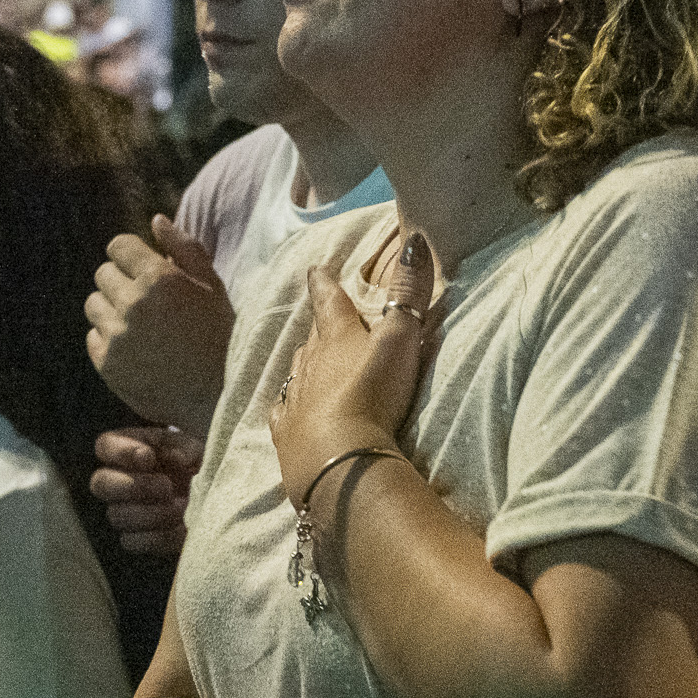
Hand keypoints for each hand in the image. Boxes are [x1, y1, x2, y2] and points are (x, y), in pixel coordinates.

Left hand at [86, 214, 236, 436]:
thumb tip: (155, 220)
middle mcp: (132, 303)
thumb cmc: (220, 334)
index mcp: (158, 277)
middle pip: (102, 274)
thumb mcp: (212, 285)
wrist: (217, 393)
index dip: (130, 254)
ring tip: (140, 324)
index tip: (142, 266)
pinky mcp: (107, 363)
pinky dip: (109, 338)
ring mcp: (116, 335)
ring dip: (112, 308)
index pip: (118, 246)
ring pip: (93, 305)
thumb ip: (184, 247)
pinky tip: (136, 347)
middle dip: (122, 280)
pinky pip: (93, 337)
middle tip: (146, 299)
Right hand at [90, 425, 203, 555]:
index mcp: (132, 449)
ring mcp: (125, 510)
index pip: (104, 445)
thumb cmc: (202, 465)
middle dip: (134, 486)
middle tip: (166, 487)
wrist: (220, 497)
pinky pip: (132, 542)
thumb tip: (177, 459)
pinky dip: (159, 536)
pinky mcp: (136, 537)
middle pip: (100, 483)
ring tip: (183, 508)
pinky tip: (181, 528)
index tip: (148, 457)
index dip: (120, 452)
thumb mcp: (197, 448)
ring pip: (116, 515)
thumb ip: (185, 447)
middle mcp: (121, 479)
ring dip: (151, 513)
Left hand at [270, 229, 440, 507]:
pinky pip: (283, 413)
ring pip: (298, 372)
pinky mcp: (287, 435)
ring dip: (306, 364)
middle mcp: (309, 363)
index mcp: (336, 337)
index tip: (316, 270)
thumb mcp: (399, 339)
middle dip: (319, 326)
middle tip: (322, 319)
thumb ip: (408, 293)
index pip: (329, 301)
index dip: (324, 284)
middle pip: (313, 338)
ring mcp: (294, 400)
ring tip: (310, 360)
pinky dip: (287, 406)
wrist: (337, 458)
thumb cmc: (371, 392)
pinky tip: (286, 408)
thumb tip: (414, 239)